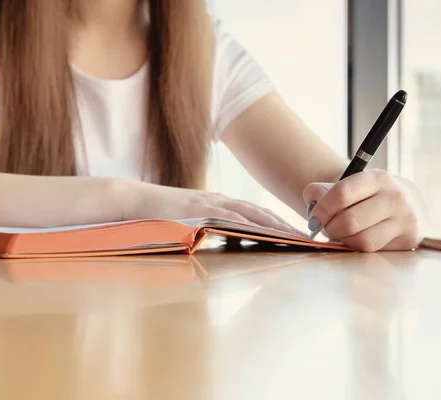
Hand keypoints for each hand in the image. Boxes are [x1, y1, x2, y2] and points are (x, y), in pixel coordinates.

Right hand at [120, 181, 301, 234]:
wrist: (135, 200)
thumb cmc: (160, 214)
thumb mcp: (189, 220)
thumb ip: (208, 227)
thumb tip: (226, 240)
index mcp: (218, 203)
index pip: (254, 213)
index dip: (276, 222)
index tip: (294, 233)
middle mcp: (219, 200)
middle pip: (258, 211)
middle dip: (283, 223)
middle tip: (305, 235)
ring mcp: (210, 202)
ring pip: (249, 212)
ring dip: (272, 223)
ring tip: (292, 234)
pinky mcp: (198, 208)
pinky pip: (227, 216)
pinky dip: (246, 223)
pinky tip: (260, 230)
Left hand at [303, 170, 423, 251]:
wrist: (410, 204)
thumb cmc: (369, 197)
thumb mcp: (350, 186)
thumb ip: (324, 191)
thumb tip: (311, 202)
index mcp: (377, 178)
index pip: (342, 193)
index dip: (321, 210)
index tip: (313, 220)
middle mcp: (395, 196)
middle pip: (349, 221)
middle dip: (330, 228)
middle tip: (327, 229)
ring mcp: (404, 219)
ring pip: (360, 240)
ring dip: (343, 240)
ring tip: (342, 234)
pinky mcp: (408, 239)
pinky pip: (371, 250)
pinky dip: (356, 247)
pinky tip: (356, 239)